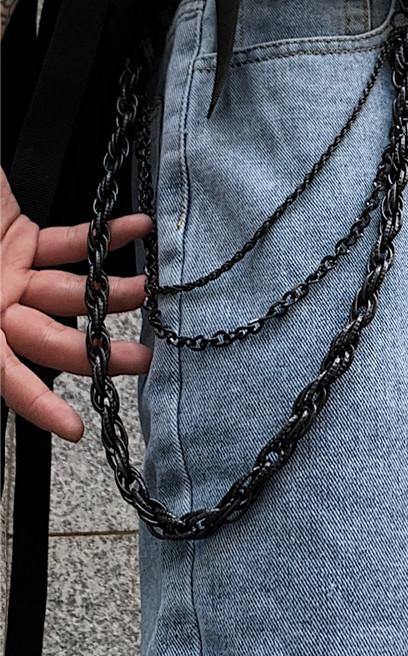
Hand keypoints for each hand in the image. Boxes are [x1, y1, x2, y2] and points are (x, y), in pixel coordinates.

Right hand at [1, 168, 152, 442]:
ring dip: (112, 292)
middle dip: (97, 353)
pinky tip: (135, 228)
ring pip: (71, 293)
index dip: (36, 403)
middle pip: (52, 339)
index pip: (5, 374)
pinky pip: (71, 242)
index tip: (73, 427)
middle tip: (140, 360)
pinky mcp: (23, 240)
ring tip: (145, 290)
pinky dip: (104, 235)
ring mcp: (10, 274)